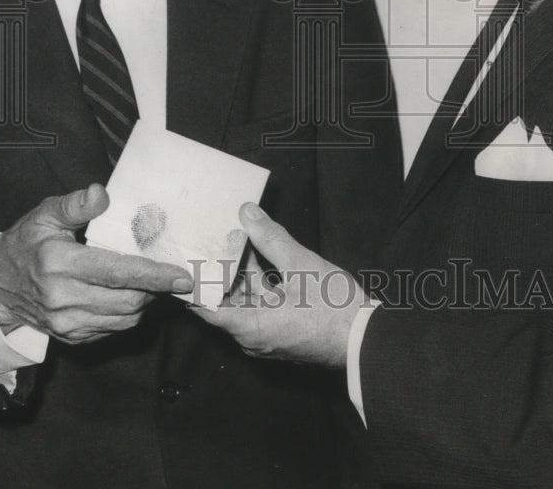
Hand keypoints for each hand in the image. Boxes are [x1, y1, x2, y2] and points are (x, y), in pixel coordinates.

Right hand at [0, 183, 191, 343]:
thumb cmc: (27, 243)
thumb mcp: (45, 215)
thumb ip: (75, 205)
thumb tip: (102, 194)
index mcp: (60, 263)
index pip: (117, 272)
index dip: (154, 275)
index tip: (181, 276)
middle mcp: (63, 298)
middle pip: (128, 300)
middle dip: (155, 288)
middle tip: (168, 273)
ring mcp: (67, 322)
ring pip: (124, 318)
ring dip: (144, 301)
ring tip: (148, 282)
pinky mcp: (71, 336)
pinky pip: (113, 329)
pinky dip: (127, 314)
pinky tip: (127, 295)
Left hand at [191, 203, 367, 368]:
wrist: (366, 338)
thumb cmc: (333, 308)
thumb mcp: (300, 265)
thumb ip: (271, 238)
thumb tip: (247, 213)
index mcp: (249, 327)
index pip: (205, 308)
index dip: (193, 283)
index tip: (186, 259)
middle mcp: (254, 336)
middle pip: (225, 303)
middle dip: (219, 271)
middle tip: (209, 240)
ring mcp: (270, 336)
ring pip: (245, 303)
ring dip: (241, 274)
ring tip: (235, 240)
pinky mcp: (284, 331)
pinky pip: (262, 307)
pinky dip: (259, 284)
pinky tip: (261, 257)